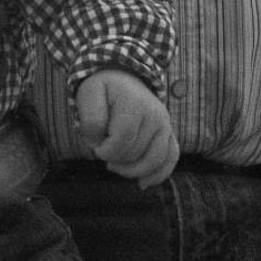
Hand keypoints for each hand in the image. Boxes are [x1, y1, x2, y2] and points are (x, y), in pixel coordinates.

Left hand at [74, 69, 178, 188]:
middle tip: (104, 146)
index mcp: (135, 105)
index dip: (104, 151)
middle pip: (136, 154)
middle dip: (115, 158)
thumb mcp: (88, 94)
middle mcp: (156, 115)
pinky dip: (160, 174)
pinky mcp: (169, 132)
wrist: (123, 76)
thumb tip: (99, 144)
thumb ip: (90, 120)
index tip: (95, 144)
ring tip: (116, 166)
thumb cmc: (104, 88)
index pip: (121, 142)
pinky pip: (171, 157)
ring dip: (132, 170)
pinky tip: (143, 184)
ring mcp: (165, 124)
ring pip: (154, 161)